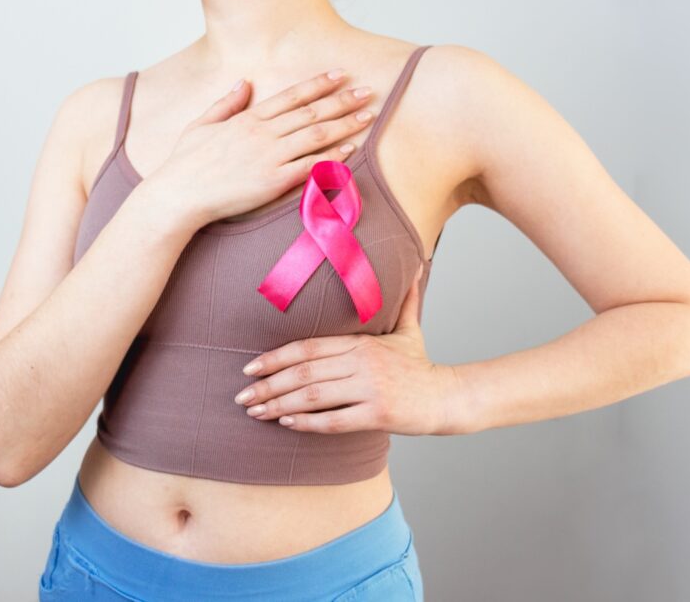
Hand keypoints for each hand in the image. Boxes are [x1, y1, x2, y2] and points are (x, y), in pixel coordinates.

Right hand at [151, 68, 375, 227]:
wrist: (179, 195)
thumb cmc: (185, 164)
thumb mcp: (201, 124)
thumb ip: (226, 103)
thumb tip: (243, 82)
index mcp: (247, 119)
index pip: (291, 96)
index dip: (318, 84)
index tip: (339, 74)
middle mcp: (262, 133)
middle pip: (311, 112)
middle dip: (342, 100)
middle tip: (368, 90)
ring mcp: (269, 157)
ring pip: (316, 135)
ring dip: (345, 124)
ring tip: (367, 116)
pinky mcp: (273, 182)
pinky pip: (310, 166)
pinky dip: (332, 157)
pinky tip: (350, 149)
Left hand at [234, 263, 458, 435]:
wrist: (448, 397)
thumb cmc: (420, 366)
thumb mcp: (408, 330)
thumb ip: (403, 300)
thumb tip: (416, 265)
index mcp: (361, 342)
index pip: (308, 347)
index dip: (275, 357)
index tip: (249, 368)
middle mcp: (362, 362)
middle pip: (304, 372)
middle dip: (267, 385)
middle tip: (242, 396)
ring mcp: (370, 388)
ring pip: (314, 396)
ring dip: (279, 405)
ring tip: (255, 413)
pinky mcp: (378, 414)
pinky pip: (334, 420)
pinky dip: (307, 422)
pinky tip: (287, 424)